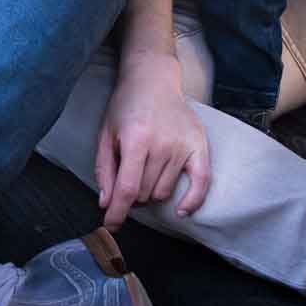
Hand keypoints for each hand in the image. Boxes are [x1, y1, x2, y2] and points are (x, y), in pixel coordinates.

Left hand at [94, 52, 211, 228]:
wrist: (153, 79)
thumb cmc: (125, 107)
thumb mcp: (105, 134)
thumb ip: (105, 170)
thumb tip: (106, 203)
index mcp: (136, 139)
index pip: (128, 188)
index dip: (117, 212)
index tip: (111, 225)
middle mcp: (162, 144)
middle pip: (145, 193)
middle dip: (132, 195)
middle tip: (128, 177)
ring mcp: (183, 145)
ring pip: (164, 192)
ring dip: (151, 192)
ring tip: (146, 172)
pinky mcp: (199, 145)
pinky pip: (201, 183)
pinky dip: (192, 201)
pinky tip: (181, 210)